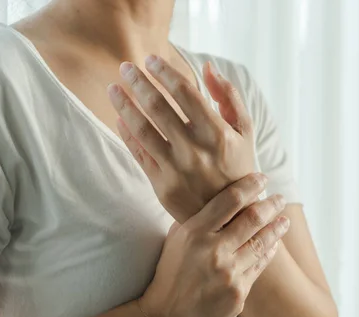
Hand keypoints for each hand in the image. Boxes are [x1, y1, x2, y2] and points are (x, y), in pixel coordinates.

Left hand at [108, 55, 255, 222]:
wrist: (232, 216)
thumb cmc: (239, 167)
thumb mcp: (245, 131)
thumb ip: (229, 97)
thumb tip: (208, 67)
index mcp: (217, 133)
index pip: (184, 93)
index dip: (164, 72)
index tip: (151, 60)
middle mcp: (195, 150)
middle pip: (158, 106)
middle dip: (138, 82)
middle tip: (125, 67)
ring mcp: (176, 169)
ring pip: (142, 129)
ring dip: (124, 105)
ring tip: (113, 89)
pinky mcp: (162, 185)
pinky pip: (139, 154)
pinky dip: (127, 134)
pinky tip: (120, 118)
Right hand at [138, 173, 289, 316]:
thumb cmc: (170, 275)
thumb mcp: (176, 240)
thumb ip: (197, 219)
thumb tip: (220, 198)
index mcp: (195, 232)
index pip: (230, 200)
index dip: (250, 186)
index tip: (262, 179)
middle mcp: (214, 251)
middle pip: (253, 219)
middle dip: (271, 205)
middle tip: (280, 198)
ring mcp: (228, 274)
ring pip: (261, 243)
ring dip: (276, 228)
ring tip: (284, 220)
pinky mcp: (238, 293)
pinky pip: (259, 267)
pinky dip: (268, 253)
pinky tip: (273, 245)